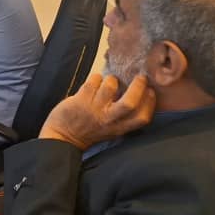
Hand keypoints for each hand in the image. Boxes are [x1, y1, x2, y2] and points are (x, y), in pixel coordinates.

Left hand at [38, 72, 155, 150]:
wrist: (63, 137)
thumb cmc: (89, 130)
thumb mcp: (111, 129)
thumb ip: (122, 117)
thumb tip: (133, 93)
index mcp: (119, 128)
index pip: (142, 118)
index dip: (150, 103)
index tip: (151, 91)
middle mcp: (109, 120)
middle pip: (129, 102)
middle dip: (138, 87)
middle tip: (140, 77)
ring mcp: (94, 109)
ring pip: (110, 87)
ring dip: (111, 79)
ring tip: (108, 81)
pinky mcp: (81, 100)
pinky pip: (93, 82)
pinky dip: (96, 77)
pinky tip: (95, 80)